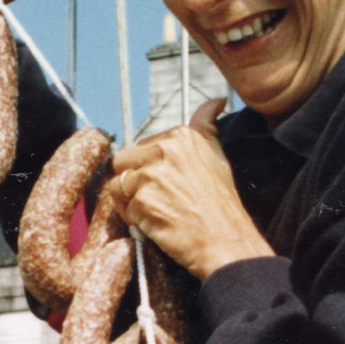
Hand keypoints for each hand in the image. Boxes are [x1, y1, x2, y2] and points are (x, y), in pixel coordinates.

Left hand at [110, 126, 272, 280]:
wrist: (226, 242)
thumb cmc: (222, 205)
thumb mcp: (218, 156)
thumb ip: (206, 126)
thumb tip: (215, 101)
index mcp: (181, 136)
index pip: (142, 146)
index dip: (149, 169)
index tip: (168, 184)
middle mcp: (165, 150)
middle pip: (122, 161)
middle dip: (134, 182)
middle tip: (159, 200)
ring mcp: (150, 175)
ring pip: (118, 184)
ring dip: (131, 201)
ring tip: (158, 212)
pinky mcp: (141, 201)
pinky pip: (122, 208)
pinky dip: (134, 219)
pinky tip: (157, 224)